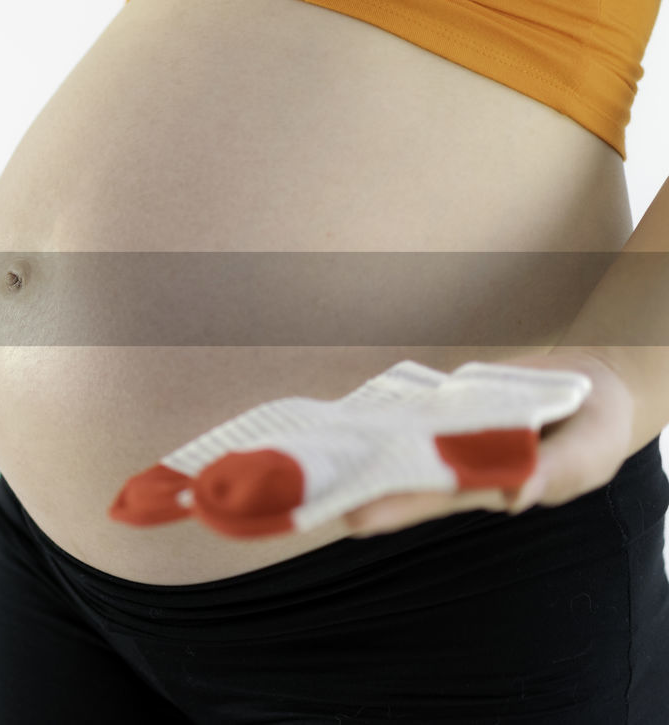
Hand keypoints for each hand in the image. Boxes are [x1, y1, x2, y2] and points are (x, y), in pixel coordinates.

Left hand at [340, 349, 635, 536]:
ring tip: (313, 453)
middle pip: (401, 471)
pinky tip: (345, 413)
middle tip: (312, 491)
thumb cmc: (593, 434)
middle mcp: (460, 461)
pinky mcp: (449, 400)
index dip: (396, 508)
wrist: (594, 388)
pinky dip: (383, 408)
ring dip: (360, 445)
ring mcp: (450, 429)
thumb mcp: (586, 456)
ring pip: (398, 438)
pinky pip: (411, 405)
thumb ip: (555, 473)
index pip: (434, 500)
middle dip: (358, 480)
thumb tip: (518, 496)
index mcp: (490, 486)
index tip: (356, 518)